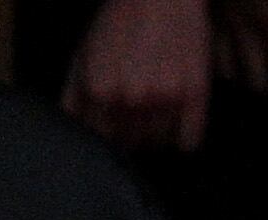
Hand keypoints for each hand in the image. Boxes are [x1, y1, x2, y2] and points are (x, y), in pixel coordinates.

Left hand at [65, 0, 211, 151]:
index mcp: (99, 92)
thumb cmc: (117, 26)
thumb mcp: (81, 60)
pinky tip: (179, 124)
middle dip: (132, 134)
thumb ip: (72, 102)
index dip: (110, 134)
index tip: (117, 127)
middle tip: (139, 115)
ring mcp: (165, 97)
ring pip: (157, 144)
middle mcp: (130, 99)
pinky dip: (184, 139)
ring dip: (156, 135)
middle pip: (129, 144)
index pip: (101, 142)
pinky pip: (188, 141)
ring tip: (157, 113)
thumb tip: (72, 140)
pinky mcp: (195, 91)